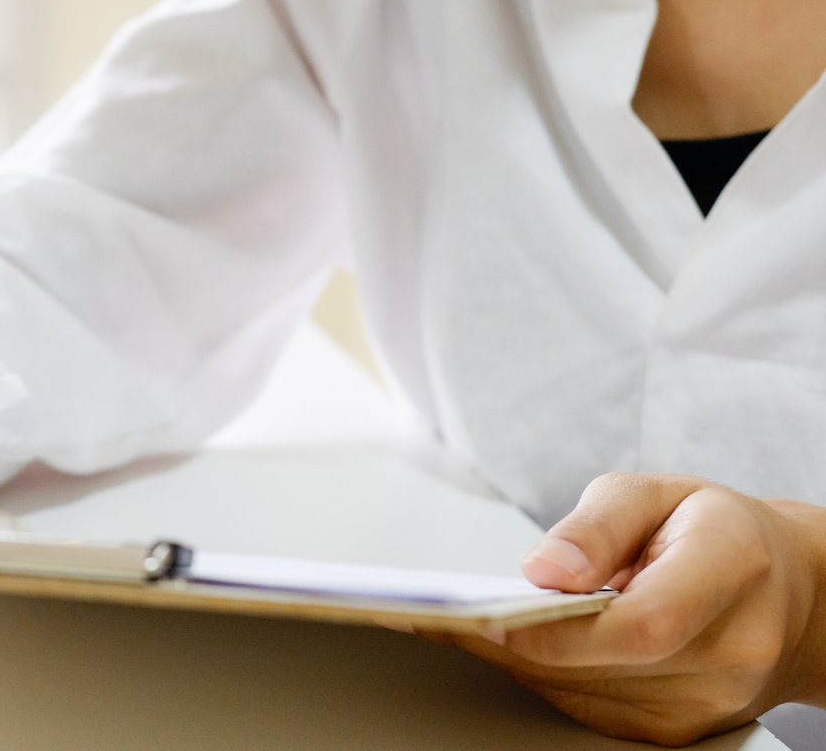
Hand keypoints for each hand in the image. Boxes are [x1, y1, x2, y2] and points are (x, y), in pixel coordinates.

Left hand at [429, 473, 825, 745]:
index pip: (640, 624)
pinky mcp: (676, 730)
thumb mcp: (658, 493)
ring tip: (451, 619)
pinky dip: (540, 673)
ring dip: (512, 657)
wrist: (789, 595)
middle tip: (429, 610)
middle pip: (597, 664)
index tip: (477, 608)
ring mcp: (706, 703)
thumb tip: (542, 571)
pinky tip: (504, 641)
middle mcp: (730, 653)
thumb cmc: (715, 532)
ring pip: (580, 691)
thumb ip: (596, 524)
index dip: (553, 626)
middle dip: (505, 637)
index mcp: (733, 574)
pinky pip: (586, 707)